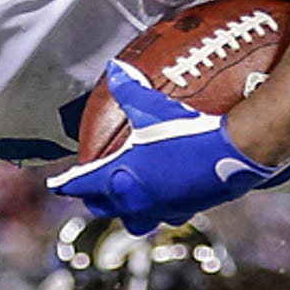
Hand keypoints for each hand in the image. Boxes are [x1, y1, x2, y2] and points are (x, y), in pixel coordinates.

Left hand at [46, 63, 289, 233]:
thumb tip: (116, 67)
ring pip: (134, 221)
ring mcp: (160, 211)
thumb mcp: (154, 107)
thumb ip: (130, 89)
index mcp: (119, 179)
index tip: (56, 185)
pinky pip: (165, 216)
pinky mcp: (185, 212)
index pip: (82, 186)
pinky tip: (167, 194)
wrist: (233, 152)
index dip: (66, 184)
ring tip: (128, 199)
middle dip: (95, 198)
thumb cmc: (188, 131)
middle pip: (103, 207)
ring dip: (127, 210)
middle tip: (92, 187)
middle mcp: (136, 201)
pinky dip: (160, 207)